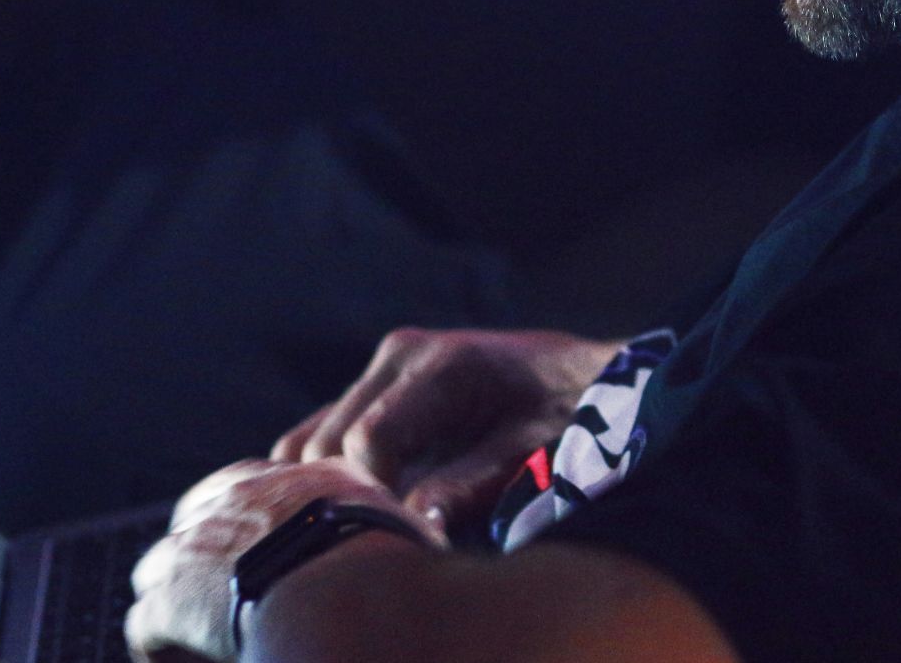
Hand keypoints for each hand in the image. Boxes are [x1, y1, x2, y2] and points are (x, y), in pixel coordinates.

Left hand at [126, 457, 441, 662]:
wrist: (354, 600)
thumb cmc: (391, 571)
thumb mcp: (394, 527)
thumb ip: (386, 526)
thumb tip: (420, 529)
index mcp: (294, 480)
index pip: (247, 486)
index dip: (245, 529)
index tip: (256, 557)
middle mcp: (238, 500)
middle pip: (193, 522)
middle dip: (199, 561)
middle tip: (222, 602)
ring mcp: (197, 546)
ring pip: (157, 569)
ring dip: (173, 602)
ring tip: (198, 642)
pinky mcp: (170, 600)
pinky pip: (142, 626)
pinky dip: (157, 649)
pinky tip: (177, 662)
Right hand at [271, 328, 624, 534]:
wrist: (589, 378)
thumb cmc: (572, 418)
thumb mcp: (536, 454)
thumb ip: (476, 484)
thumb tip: (416, 522)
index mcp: (441, 364)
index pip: (368, 442)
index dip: (376, 502)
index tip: (404, 543)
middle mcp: (400, 355)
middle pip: (329, 445)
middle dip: (351, 501)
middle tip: (390, 545)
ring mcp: (383, 369)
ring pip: (311, 443)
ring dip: (333, 490)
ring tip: (378, 530)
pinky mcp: (375, 389)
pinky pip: (319, 437)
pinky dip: (326, 477)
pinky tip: (362, 511)